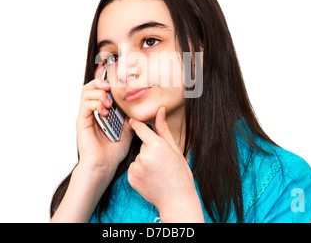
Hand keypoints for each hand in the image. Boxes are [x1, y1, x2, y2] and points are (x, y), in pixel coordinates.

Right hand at [75, 63, 132, 172]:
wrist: (104, 166)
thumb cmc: (114, 151)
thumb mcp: (128, 130)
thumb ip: (130, 116)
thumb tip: (139, 106)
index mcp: (102, 110)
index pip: (100, 88)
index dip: (104, 78)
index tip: (112, 72)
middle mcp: (92, 110)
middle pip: (91, 85)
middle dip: (101, 82)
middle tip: (110, 86)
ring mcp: (86, 115)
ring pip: (86, 92)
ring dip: (99, 93)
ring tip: (108, 103)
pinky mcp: (82, 122)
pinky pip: (85, 104)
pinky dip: (95, 103)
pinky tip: (104, 111)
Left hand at [127, 106, 203, 221]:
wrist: (176, 200)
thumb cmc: (180, 174)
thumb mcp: (175, 149)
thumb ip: (163, 129)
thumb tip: (160, 110)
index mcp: (157, 145)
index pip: (141, 128)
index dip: (137, 124)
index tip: (133, 120)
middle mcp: (144, 155)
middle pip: (142, 145)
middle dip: (149, 150)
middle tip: (162, 162)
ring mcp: (136, 167)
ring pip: (138, 157)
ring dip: (145, 161)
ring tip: (157, 172)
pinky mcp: (131, 178)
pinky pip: (133, 168)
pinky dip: (140, 172)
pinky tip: (150, 178)